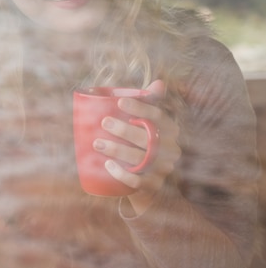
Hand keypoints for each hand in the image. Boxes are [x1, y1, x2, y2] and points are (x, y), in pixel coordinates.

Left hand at [93, 80, 179, 213]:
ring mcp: (162, 169)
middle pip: (147, 138)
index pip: (158, 116)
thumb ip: (152, 103)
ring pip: (140, 159)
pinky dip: (122, 173)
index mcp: (170, 130)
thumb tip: (159, 82)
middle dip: (124, 130)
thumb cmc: (146, 143)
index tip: (120, 102)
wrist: (151, 183)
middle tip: (104, 123)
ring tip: (97, 143)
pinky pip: (137, 181)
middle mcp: (170, 149)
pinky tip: (107, 165)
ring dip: (117, 150)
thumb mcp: (150, 123)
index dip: (140, 108)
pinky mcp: (152, 186)